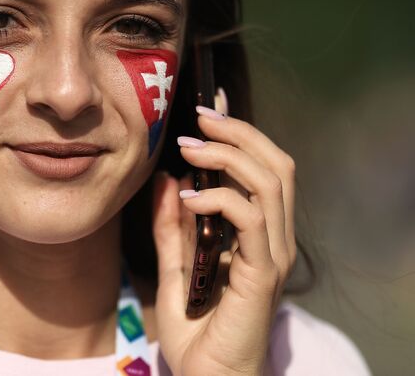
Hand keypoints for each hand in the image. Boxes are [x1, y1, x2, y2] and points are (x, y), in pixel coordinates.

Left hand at [152, 104, 296, 374]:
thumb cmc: (198, 331)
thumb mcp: (176, 267)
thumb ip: (172, 226)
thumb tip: (167, 180)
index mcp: (260, 234)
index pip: (264, 168)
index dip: (241, 134)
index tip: (205, 112)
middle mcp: (275, 239)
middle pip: (277, 164)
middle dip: (239, 132)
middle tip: (200, 117)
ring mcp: (272, 255)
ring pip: (270, 182)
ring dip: (229, 155)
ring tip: (190, 148)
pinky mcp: (262, 274)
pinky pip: (250, 219)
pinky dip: (221, 198)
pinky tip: (190, 197)